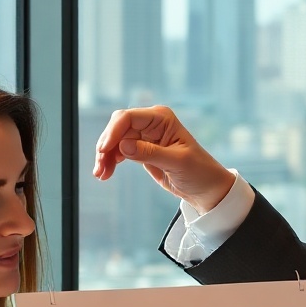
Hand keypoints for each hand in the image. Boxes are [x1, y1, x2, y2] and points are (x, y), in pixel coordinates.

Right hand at [90, 105, 234, 211]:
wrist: (206, 189)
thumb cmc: (199, 172)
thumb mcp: (177, 162)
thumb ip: (150, 153)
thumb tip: (123, 145)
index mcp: (162, 118)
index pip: (129, 118)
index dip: (113, 132)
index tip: (103, 150)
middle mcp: (151, 123)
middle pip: (117, 127)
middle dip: (106, 145)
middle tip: (99, 167)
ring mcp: (145, 136)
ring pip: (115, 140)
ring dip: (105, 156)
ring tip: (100, 175)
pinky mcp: (141, 150)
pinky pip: (119, 151)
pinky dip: (110, 161)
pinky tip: (105, 173)